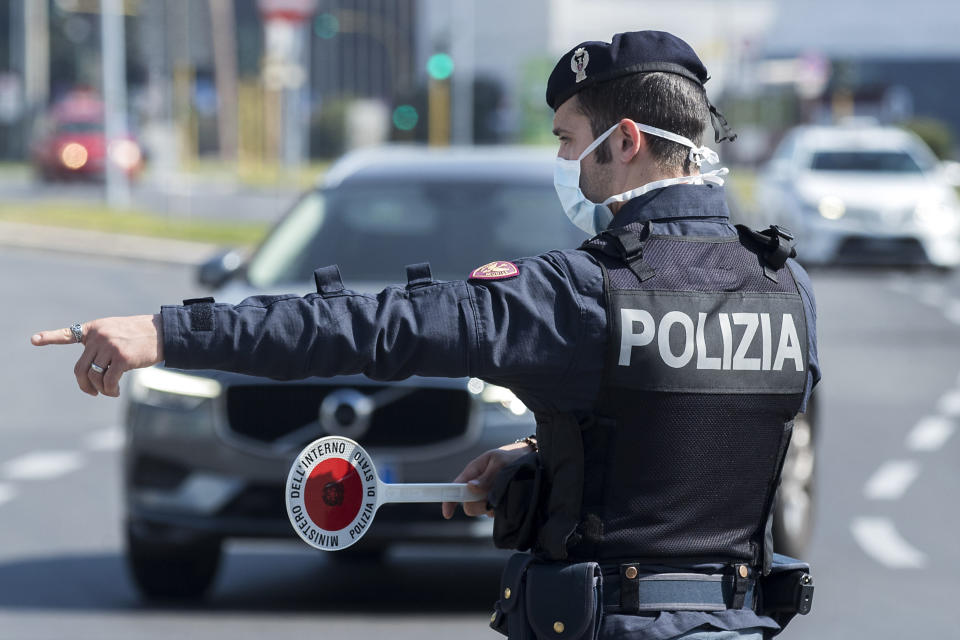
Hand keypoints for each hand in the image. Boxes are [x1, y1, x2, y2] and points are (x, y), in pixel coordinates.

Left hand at [31, 314, 163, 397]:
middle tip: (92, 392)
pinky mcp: (122, 358)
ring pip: (94, 376)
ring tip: (110, 391)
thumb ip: (100, 345)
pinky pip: (108, 381)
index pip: (69, 334)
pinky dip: (110, 390)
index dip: (50, 337)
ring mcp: (110, 347)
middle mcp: (99, 337)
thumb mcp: (116, 332)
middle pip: (80, 368)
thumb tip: (93, 373)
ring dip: (100, 389)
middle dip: (84, 385)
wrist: (163, 332)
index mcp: (95, 329)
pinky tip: (116, 391)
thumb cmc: (140, 335)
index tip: (34, 340)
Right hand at [442, 441, 533, 518]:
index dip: (449, 501)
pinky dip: (499, 508)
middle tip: (493, 496)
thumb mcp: (500, 462)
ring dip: (491, 506)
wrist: (529, 459)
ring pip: (481, 509)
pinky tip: (508, 498)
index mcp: (473, 471)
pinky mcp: (495, 501)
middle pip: (468, 504)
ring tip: (505, 492)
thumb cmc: (512, 457)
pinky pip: (492, 511)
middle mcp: (477, 485)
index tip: (447, 513)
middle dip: (478, 505)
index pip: (455, 487)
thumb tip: (470, 487)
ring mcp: (486, 494)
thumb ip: (486, 476)